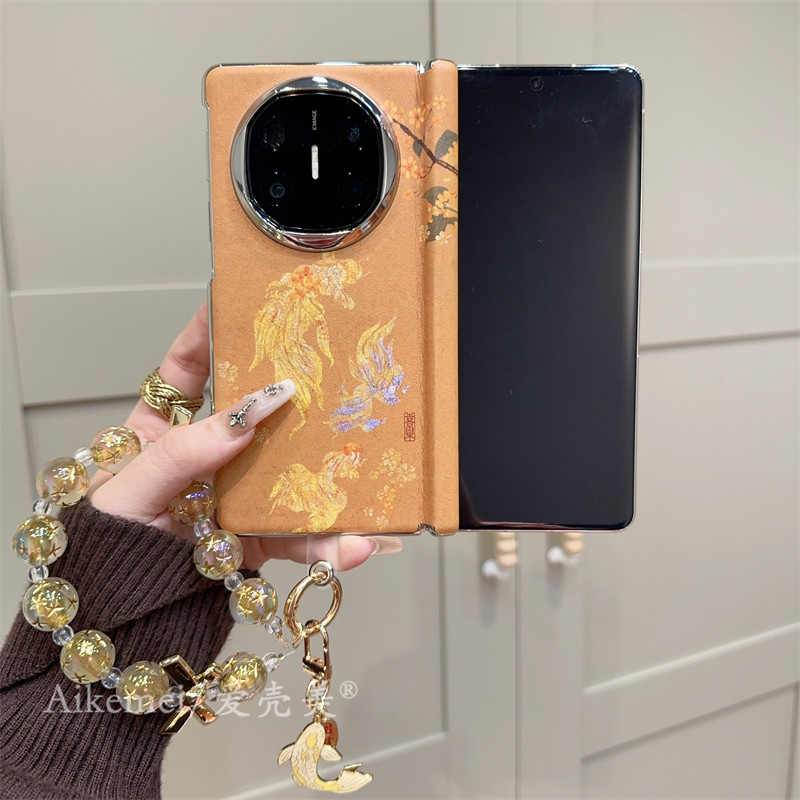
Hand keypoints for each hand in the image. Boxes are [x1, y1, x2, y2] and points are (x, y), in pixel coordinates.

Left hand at [89, 304, 400, 569]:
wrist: (114, 621)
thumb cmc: (105, 548)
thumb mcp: (130, 491)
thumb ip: (185, 452)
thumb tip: (246, 415)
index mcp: (158, 433)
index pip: (185, 371)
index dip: (210, 333)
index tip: (240, 300)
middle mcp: (204, 458)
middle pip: (252, 412)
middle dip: (288, 391)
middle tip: (322, 366)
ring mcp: (234, 497)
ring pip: (286, 472)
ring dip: (326, 473)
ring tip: (361, 468)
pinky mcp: (255, 539)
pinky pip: (296, 535)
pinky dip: (326, 542)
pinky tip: (352, 543)